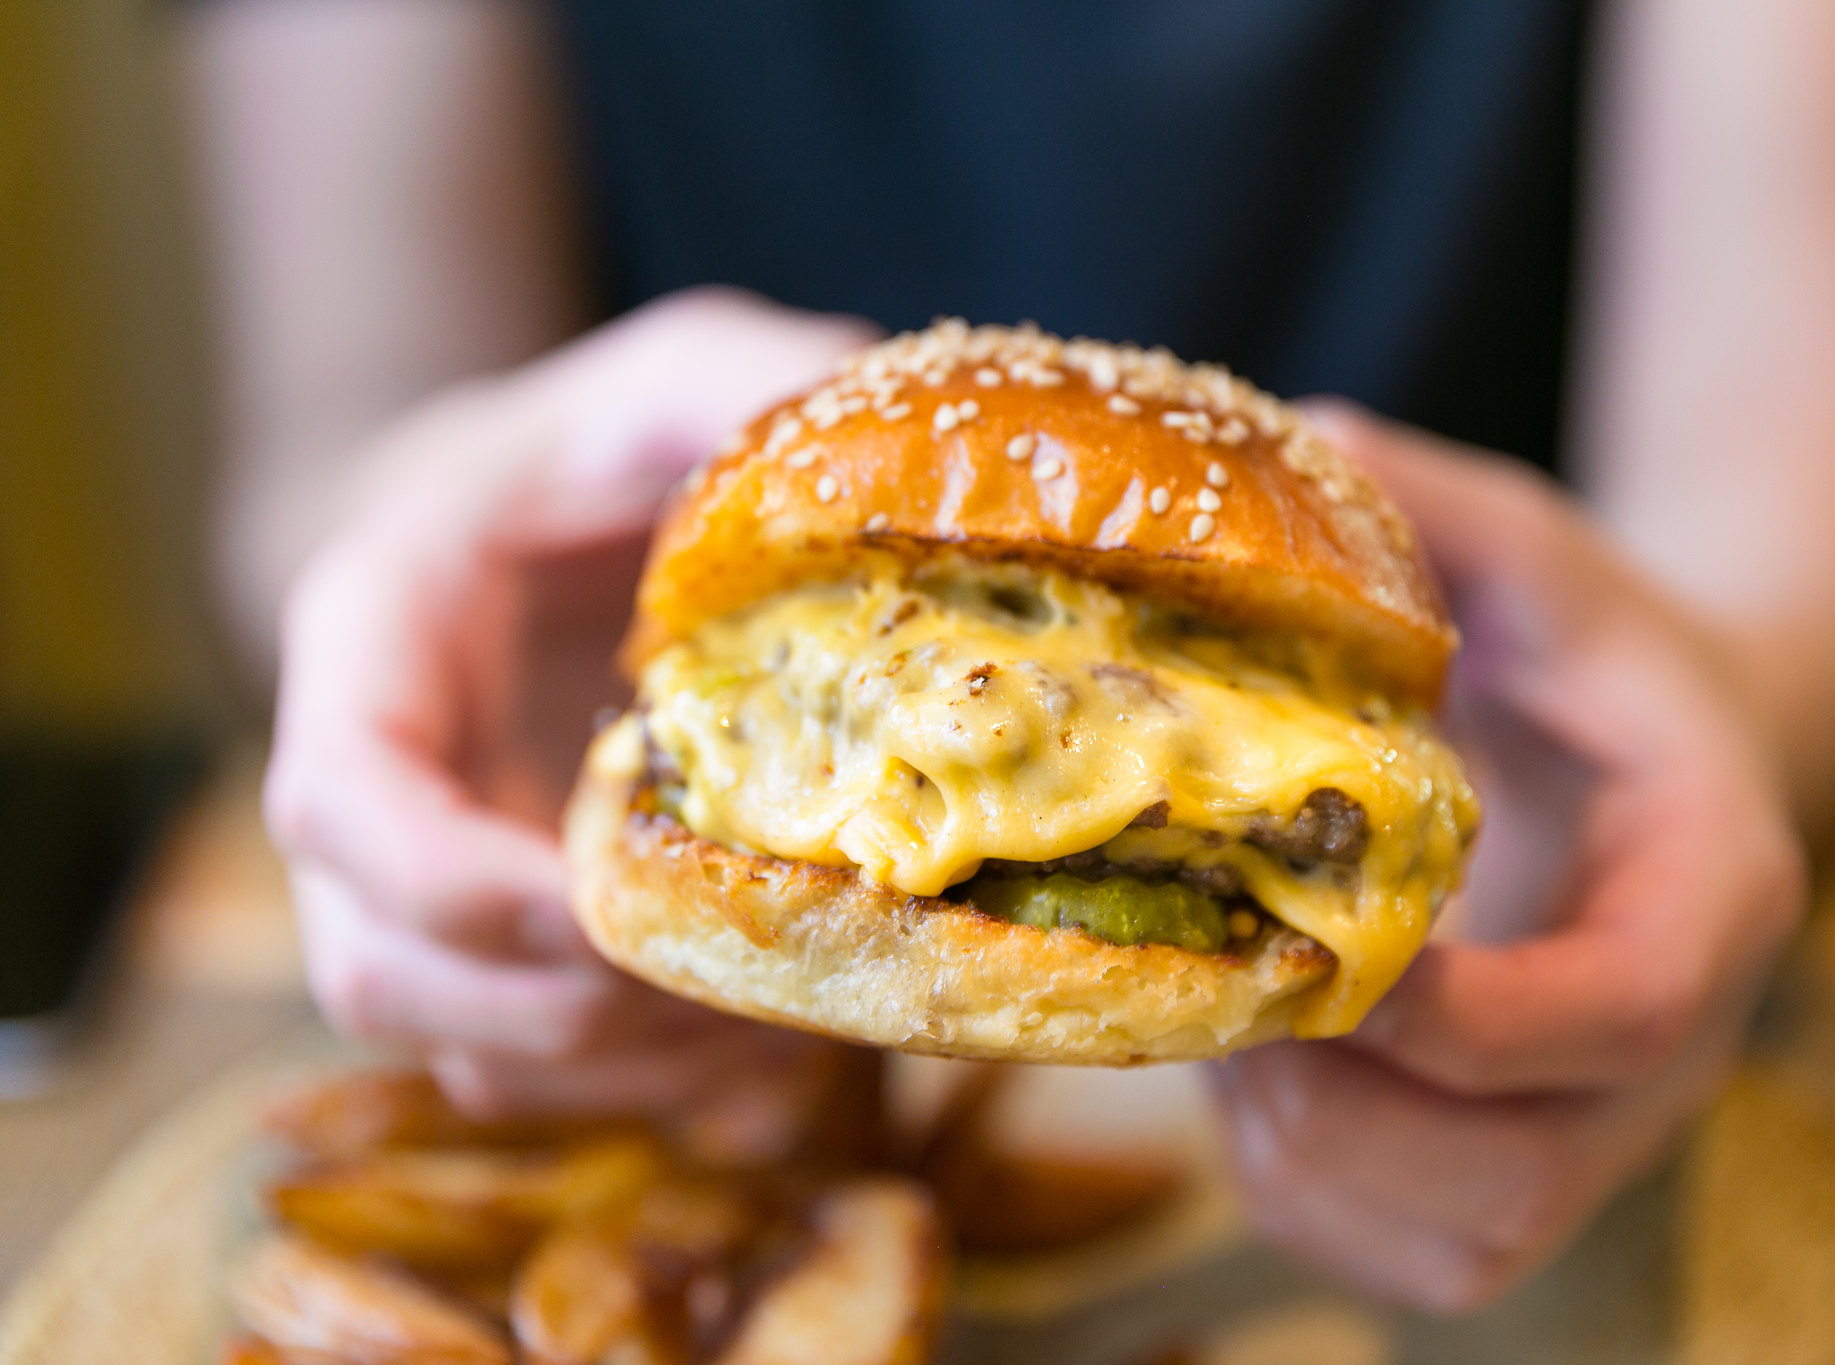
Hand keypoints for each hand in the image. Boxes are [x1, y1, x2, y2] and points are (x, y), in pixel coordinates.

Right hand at [264, 287, 879, 1114]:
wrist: (545, 520)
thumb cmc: (599, 447)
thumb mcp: (673, 378)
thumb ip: (742, 386)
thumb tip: (868, 428)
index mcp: (374, 637)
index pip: (340, 799)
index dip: (455, 885)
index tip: (602, 906)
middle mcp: (373, 784)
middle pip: (381, 966)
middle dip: (560, 1012)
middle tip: (741, 988)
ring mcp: (425, 880)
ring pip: (454, 1046)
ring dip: (615, 1073)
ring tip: (782, 1032)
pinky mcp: (497, 943)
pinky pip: (527, 1072)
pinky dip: (642, 1092)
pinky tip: (775, 1052)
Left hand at [1212, 402, 1804, 1310]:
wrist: (1645, 767)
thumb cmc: (1590, 657)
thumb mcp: (1539, 558)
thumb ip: (1442, 511)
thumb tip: (1306, 445)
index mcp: (1711, 892)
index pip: (1625, 1007)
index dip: (1476, 1012)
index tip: (1336, 952)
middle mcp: (1672, 1054)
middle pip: (1522, 1167)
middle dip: (1342, 1099)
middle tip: (1228, 980)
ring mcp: (1598, 1138)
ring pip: (1455, 1239)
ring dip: (1301, 1150)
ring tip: (1226, 1017)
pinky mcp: (1519, 1184)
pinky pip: (1404, 1259)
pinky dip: (1300, 1195)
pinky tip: (1252, 1071)